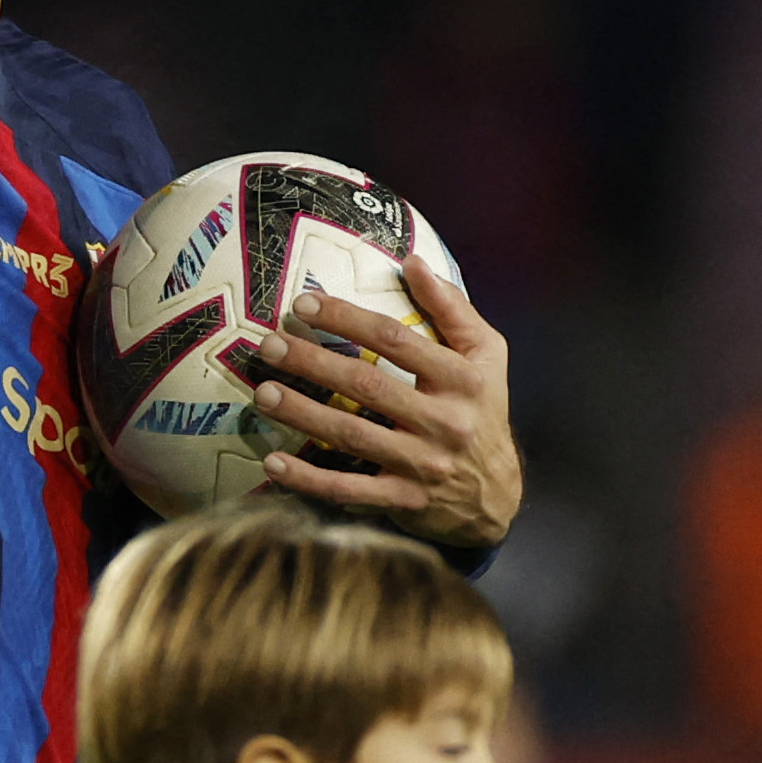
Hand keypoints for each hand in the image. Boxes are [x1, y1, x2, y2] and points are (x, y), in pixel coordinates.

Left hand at [248, 256, 522, 547]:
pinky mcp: (403, 500)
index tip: (303, 303)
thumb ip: (453, 309)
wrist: (498, 495)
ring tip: (263, 394)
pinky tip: (273, 463)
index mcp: (462, 379)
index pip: (396, 340)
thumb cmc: (483, 410)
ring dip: (302, 414)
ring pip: (351, 435)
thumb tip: (413, 262)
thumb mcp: (486, 355)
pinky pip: (348, 490)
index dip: (347, 319)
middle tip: (269, 345)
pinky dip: (308, 479)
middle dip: (313, 363)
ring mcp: (422, 464)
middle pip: (367, 385)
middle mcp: (444, 421)